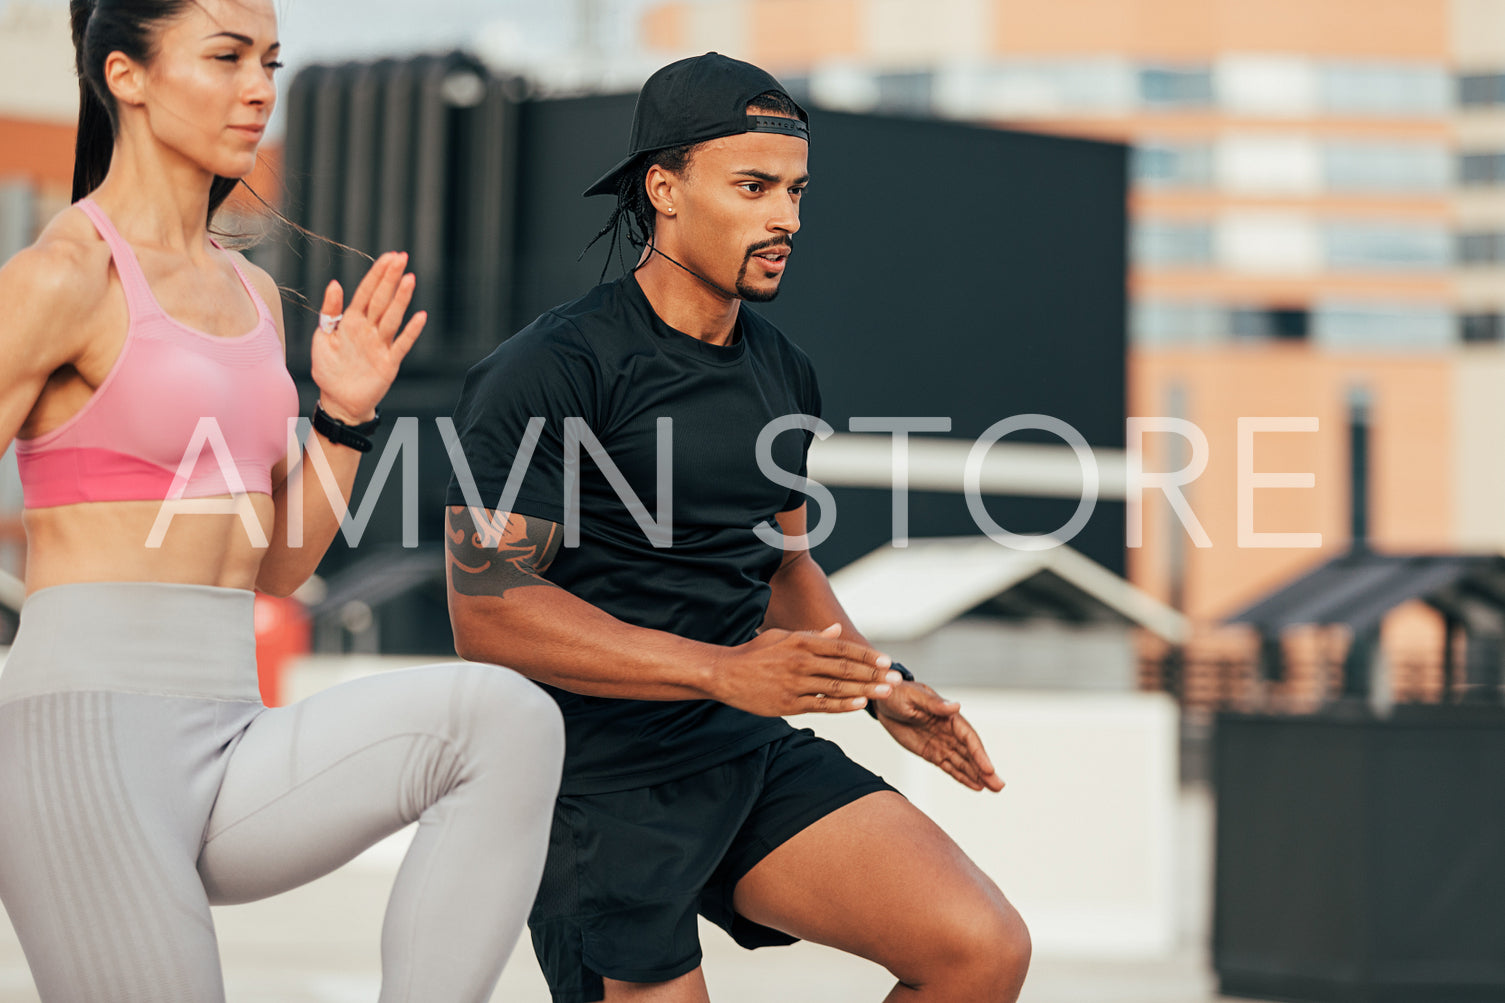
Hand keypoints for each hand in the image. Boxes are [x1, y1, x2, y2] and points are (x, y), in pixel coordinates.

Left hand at [311, 252, 426, 422]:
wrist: (338, 401)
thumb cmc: (329, 369)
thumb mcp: (322, 337)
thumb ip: (329, 311)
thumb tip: (335, 283)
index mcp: (352, 321)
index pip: (366, 292)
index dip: (376, 274)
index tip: (388, 257)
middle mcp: (369, 330)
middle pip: (382, 299)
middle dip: (391, 278)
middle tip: (402, 257)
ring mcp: (380, 345)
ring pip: (392, 317)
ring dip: (401, 299)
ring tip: (410, 279)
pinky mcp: (389, 362)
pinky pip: (402, 344)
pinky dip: (411, 331)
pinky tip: (420, 316)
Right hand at [713, 623, 900, 716]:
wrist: (725, 674)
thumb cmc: (756, 653)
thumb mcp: (783, 637)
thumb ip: (813, 636)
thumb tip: (837, 630)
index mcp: (801, 642)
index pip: (842, 648)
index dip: (866, 655)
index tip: (886, 660)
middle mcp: (801, 662)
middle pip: (845, 668)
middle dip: (873, 674)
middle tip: (895, 679)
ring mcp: (796, 684)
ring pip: (837, 688)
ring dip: (864, 690)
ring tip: (885, 692)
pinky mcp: (789, 704)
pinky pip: (821, 705)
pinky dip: (842, 706)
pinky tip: (860, 705)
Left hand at [875, 681, 1003, 791]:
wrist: (882, 700)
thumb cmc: (897, 693)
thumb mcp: (912, 697)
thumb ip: (934, 704)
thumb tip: (956, 706)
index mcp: (948, 715)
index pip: (968, 737)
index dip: (979, 754)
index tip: (988, 769)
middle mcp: (949, 730)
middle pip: (970, 752)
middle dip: (984, 769)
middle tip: (999, 786)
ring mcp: (942, 742)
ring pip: (963, 762)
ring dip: (978, 775)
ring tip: (994, 789)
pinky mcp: (932, 752)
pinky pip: (949, 766)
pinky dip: (962, 776)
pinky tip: (976, 786)